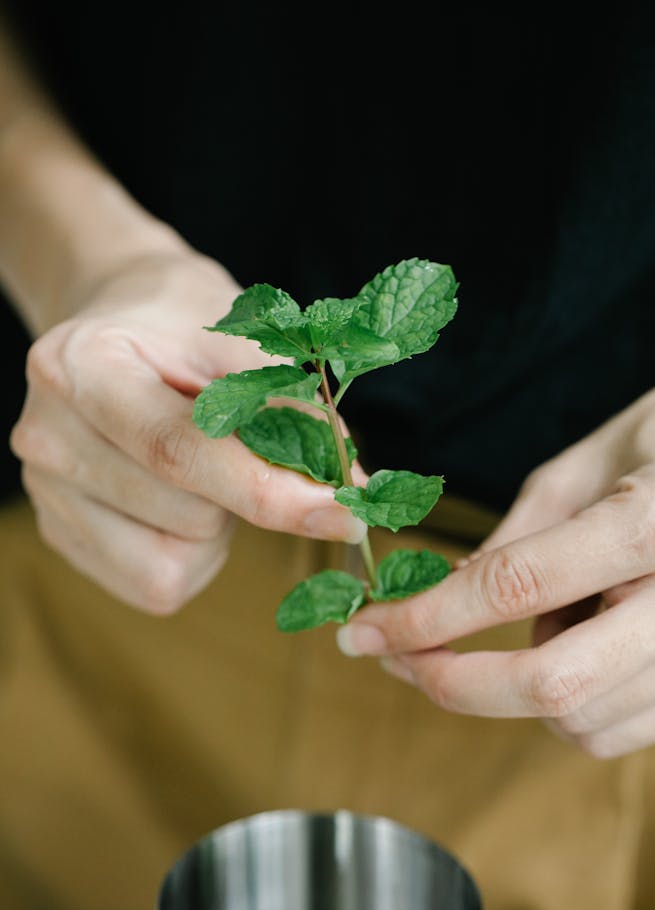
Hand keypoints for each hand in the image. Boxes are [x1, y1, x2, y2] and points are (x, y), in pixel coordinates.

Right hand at [10, 247, 364, 612]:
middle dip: (244, 496)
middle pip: (187, 517)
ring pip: (171, 564)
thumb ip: (296, 412)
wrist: (121, 321)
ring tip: (200, 466)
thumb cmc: (187, 326)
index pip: (182, 453)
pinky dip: (191, 555)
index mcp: (82, 368)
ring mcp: (45, 493)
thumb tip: (351, 490)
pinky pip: (155, 585)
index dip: (271, 493)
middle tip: (240, 444)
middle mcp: (47, 435)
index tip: (347, 512)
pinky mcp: (59, 535)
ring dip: (216, 528)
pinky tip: (179, 501)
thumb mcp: (247, 338)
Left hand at [336, 373, 654, 756]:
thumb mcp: (602, 453)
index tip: (365, 632)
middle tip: (403, 658)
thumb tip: (453, 592)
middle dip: (455, 682)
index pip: (515, 585)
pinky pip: (621, 731)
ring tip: (516, 628)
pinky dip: (564, 709)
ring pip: (583, 720)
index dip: (425, 617)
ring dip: (513, 691)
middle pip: (551, 684)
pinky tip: (560, 653)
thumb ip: (526, 530)